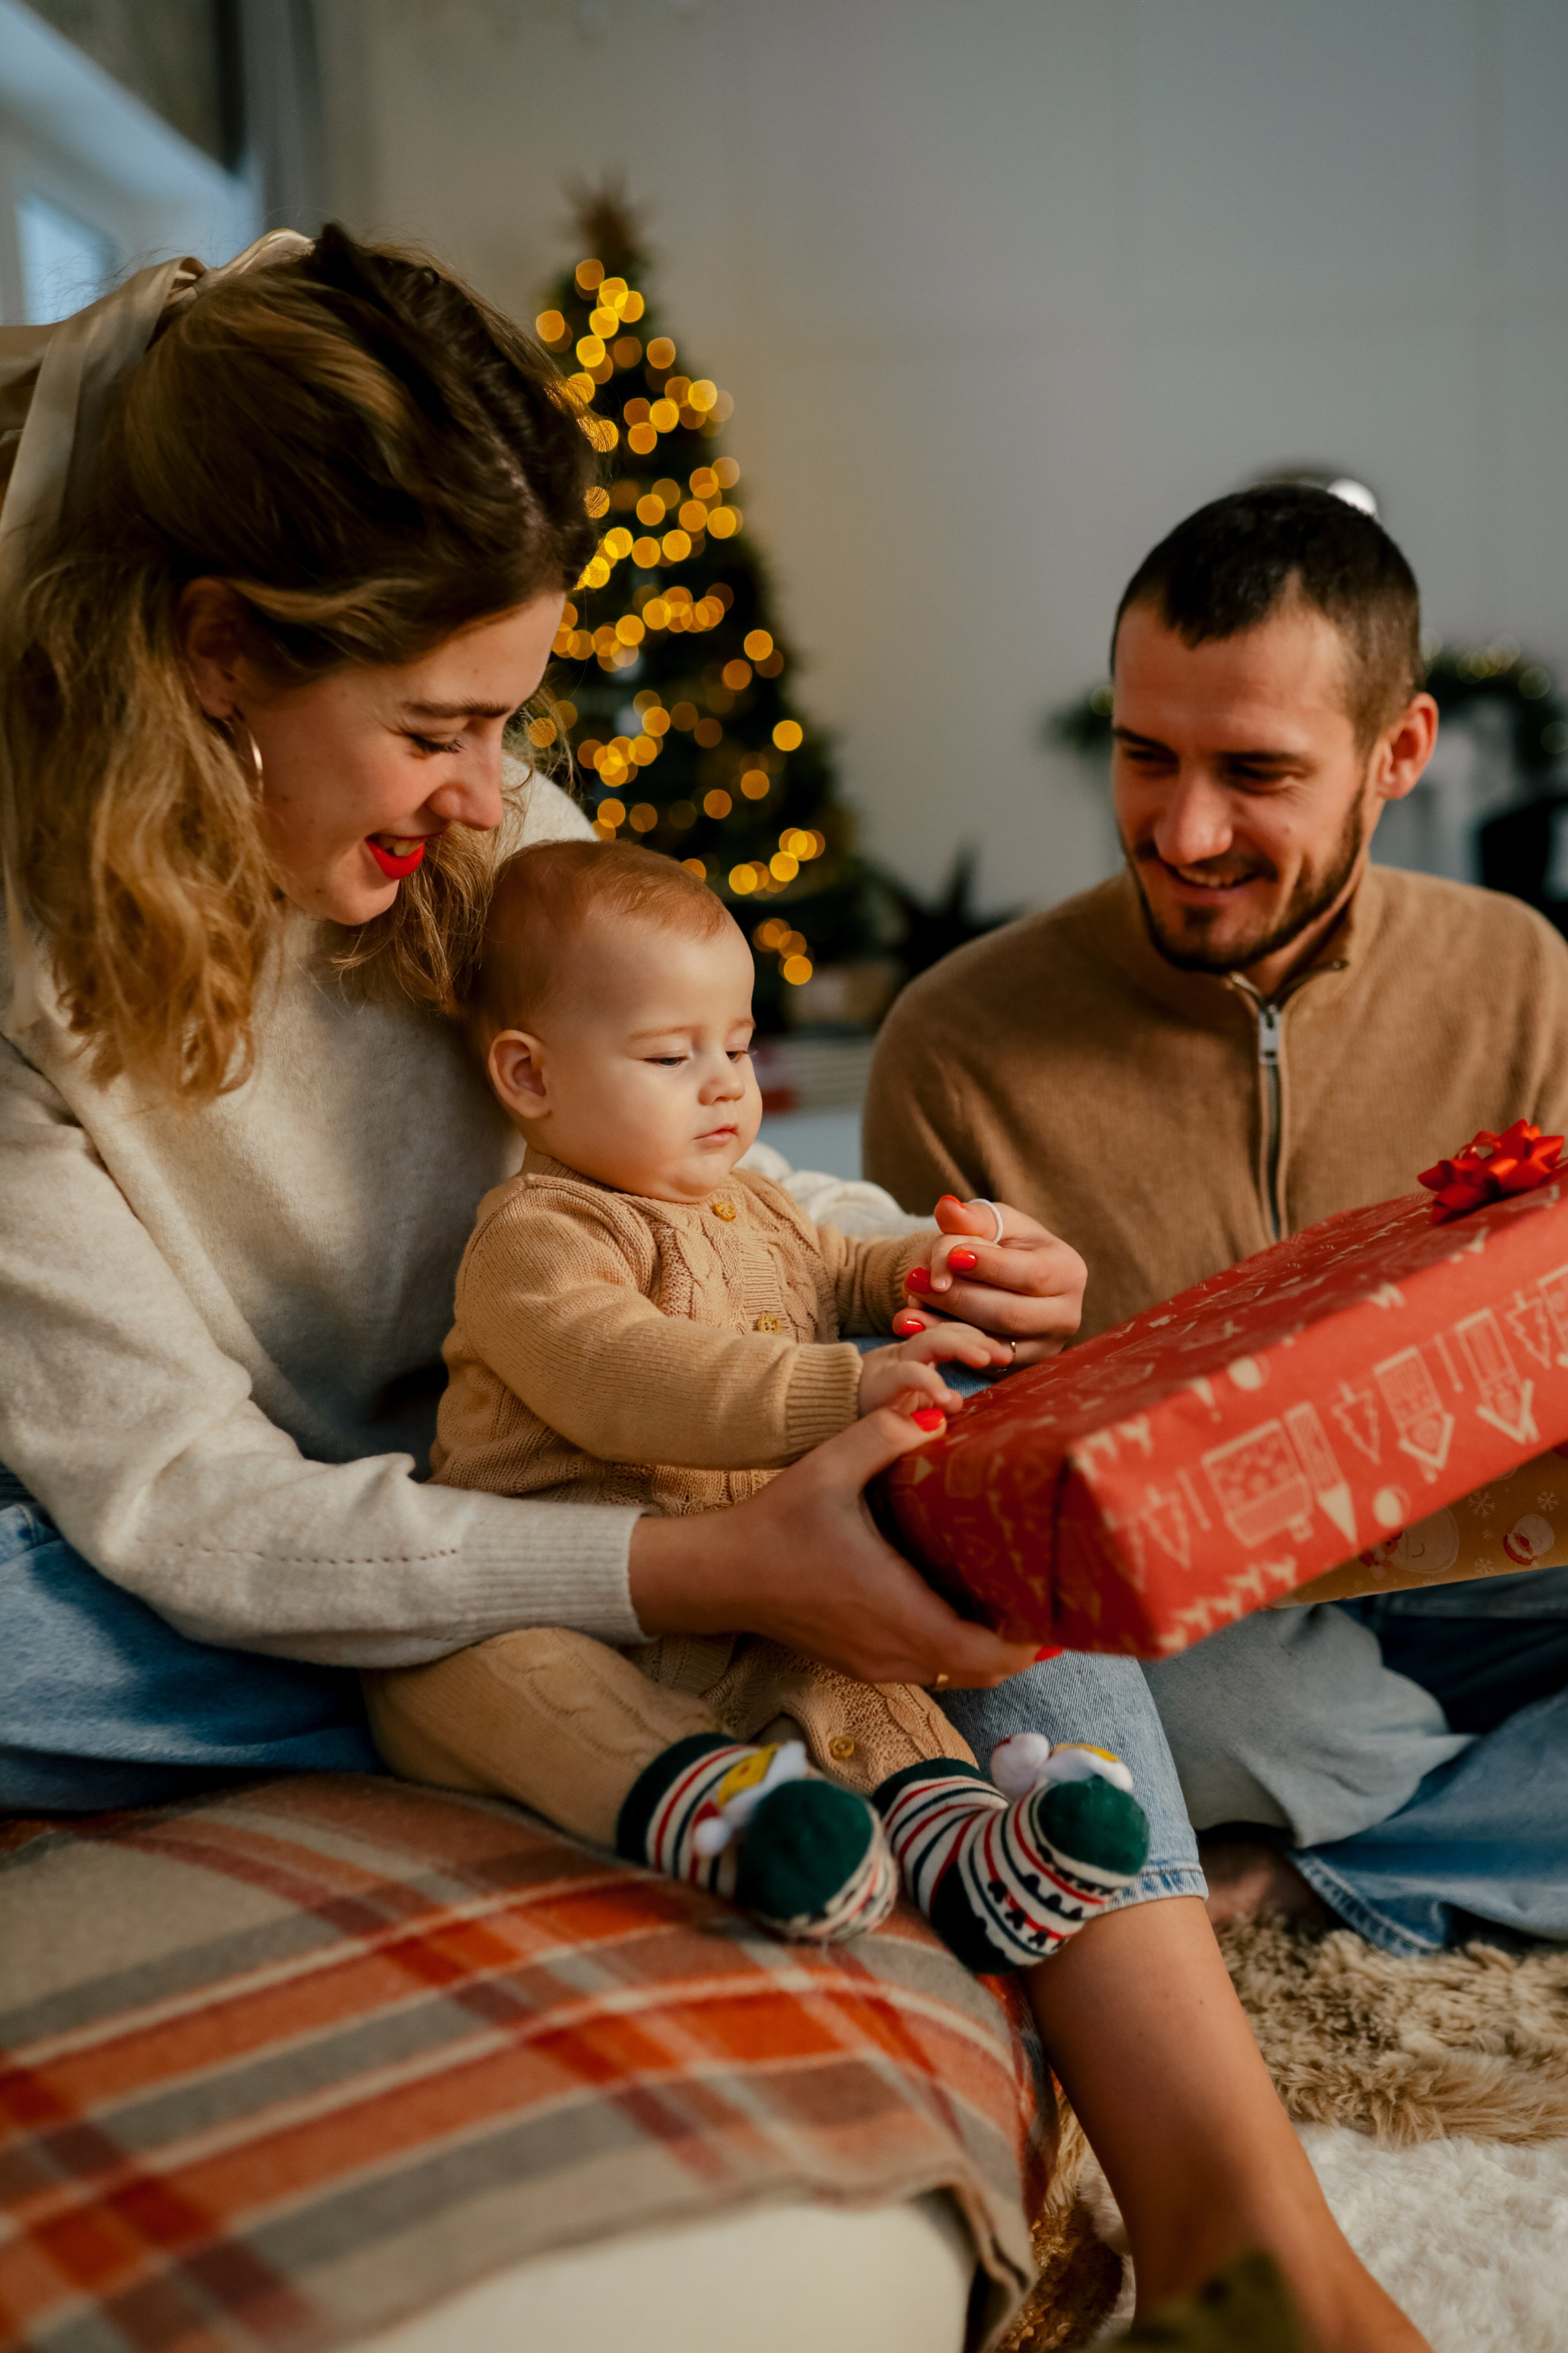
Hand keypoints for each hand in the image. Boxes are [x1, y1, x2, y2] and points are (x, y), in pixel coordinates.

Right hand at [627, 1410, 1038, 1686]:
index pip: (986, 1652)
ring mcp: (877, 1664)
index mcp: (897, 1610)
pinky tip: (961, 1601)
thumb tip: (934, 1409)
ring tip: (1012, 1595)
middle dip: (1021, 1641)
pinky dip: (956, 1647)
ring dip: (988, 1646)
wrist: (719, 1574)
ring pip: (957, 1673)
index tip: (1055, 1601)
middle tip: (1044, 1591)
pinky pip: (930, 1667)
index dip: (1029, 1637)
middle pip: (983, 1670)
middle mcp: (893, 1651)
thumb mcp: (828, 1467)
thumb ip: (883, 1433)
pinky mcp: (862, 1662)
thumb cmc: (775, 1523)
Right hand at [857, 1319, 1011, 1419]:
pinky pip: (908, 1375)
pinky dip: (931, 1383)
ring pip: (930, 1343)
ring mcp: (890, 1363)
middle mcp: (904, 1354)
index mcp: (916, 1355)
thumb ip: (934, 1400)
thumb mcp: (910, 1404)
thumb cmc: (870, 1414)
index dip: (978, 1338)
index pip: (952, 1334)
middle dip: (977, 1339)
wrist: (818, 1413)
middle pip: (946, 1333)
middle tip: (1003, 1353)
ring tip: (984, 1360)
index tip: (1005, 1352)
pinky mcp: (878, 1381)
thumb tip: (959, 1404)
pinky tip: (948, 1400)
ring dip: (960, 1347)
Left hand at [894, 1196, 1085, 1367]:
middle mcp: (1065, 1315)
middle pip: (1009, 1314)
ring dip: (944, 1324)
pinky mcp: (1020, 1368)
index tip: (951, 1257)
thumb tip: (946, 1208)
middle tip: (916, 1280)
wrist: (1007, 1277)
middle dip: (959, 1297)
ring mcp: (1044, 1347)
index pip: (1031, 1274)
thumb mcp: (993, 1222)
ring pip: (992, 1343)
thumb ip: (972, 1217)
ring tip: (909, 1303)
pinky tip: (914, 1326)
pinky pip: (981, 1362)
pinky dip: (945, 1342)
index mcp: (1068, 1271)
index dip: (990, 1267)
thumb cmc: (1004, 1242)